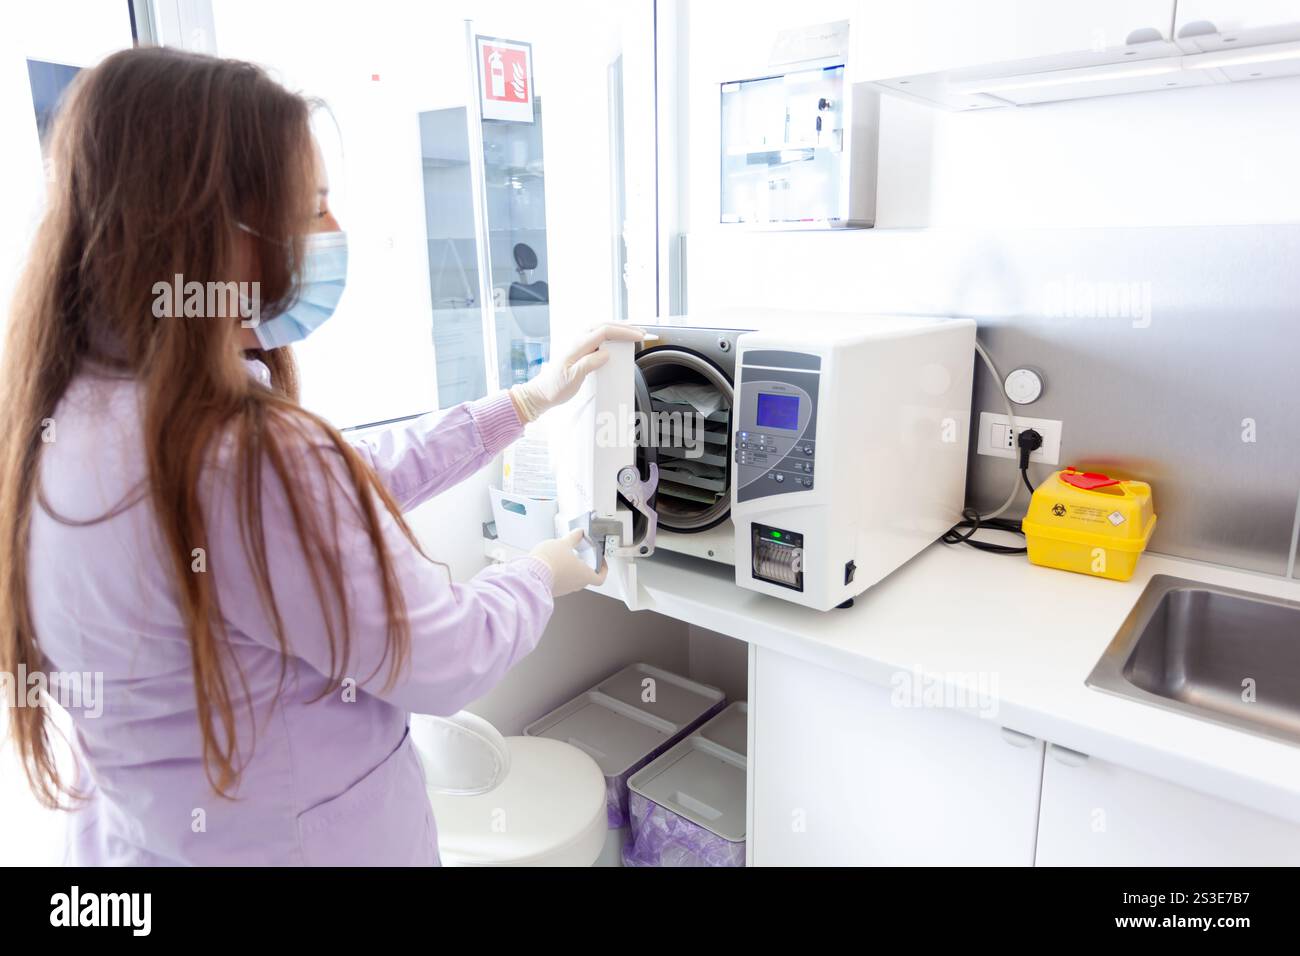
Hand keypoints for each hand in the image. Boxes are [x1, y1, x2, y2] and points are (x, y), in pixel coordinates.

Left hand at [510, 324, 652, 421]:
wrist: (541, 393)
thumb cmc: (555, 387)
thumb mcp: (572, 378)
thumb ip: (589, 363)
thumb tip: (606, 353)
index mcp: (577, 345)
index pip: (604, 331)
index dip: (623, 332)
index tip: (638, 336)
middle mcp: (578, 341)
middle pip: (605, 325)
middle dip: (625, 327)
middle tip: (641, 332)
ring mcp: (578, 344)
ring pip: (601, 328)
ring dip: (618, 329)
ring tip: (633, 332)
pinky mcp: (579, 349)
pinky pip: (598, 336)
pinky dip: (611, 335)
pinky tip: (617, 339)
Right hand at [529, 529, 606, 596]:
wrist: (531, 574)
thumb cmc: (550, 562)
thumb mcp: (564, 543)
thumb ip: (573, 538)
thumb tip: (579, 533)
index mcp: (584, 575)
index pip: (600, 578)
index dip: (603, 570)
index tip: (602, 563)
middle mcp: (575, 584)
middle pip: (586, 578)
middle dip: (585, 567)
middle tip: (582, 558)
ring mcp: (563, 589)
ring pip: (572, 580)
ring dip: (571, 571)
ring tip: (565, 559)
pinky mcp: (552, 589)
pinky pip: (560, 582)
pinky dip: (560, 574)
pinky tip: (553, 565)